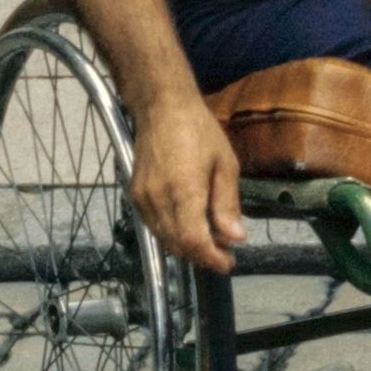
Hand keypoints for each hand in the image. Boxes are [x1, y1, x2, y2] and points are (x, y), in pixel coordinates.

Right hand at [127, 94, 246, 271]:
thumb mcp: (225, 164)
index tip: (228, 263)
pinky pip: (153, 226)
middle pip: (178, 245)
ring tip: (210, 241)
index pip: (194, 241)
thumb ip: (227, 204)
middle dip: (202, 255)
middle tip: (224, 252)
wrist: (161, 107)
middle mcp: (158, 199)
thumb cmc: (199, 130)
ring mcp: (142, 198)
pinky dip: (172, 234)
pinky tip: (189, 226)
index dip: (211, 258)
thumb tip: (235, 237)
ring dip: (187, 247)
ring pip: (164, 239)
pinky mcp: (135, 195)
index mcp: (184, 191)